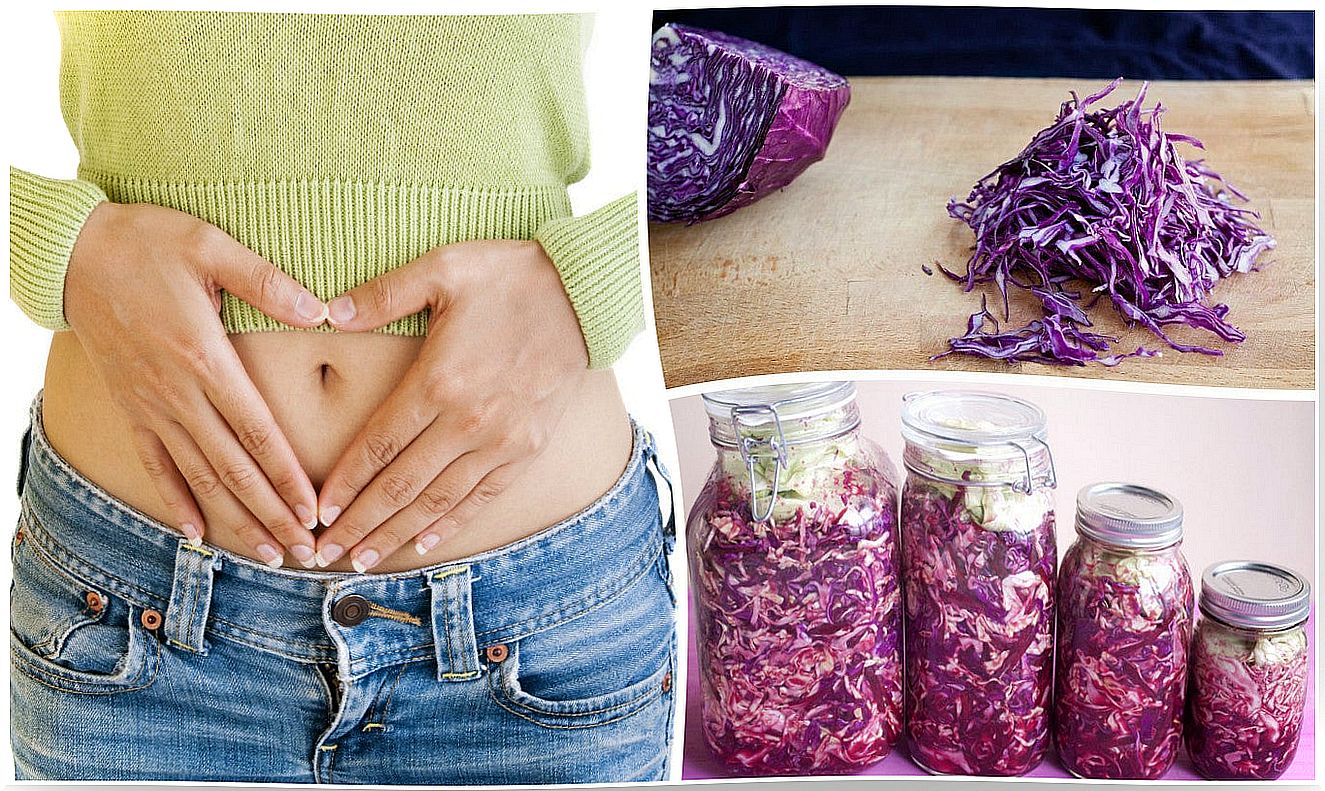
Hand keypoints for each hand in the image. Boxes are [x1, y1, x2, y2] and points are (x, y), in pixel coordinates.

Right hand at [64, 202, 327, 567]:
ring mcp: (150, 405)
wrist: (72, 251)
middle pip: (234, 469)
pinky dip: (176, 500)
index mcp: (205, 357)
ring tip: (267, 555)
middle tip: (306, 556)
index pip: (257, 433)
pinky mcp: (130, 407)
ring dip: (235, 520)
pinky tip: (196, 533)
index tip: (313, 513)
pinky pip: (155, 463)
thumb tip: (322, 312)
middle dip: (272, 515)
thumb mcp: (212, 246)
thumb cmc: (149, 242)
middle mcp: (177, 393)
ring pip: (199, 476)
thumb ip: (268, 282)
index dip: (287, 478)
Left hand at [313, 240, 587, 570]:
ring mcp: (502, 440)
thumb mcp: (443, 268)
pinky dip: (451, 523)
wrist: (584, 294)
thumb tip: (330, 312)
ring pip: (438, 500)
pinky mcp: (529, 448)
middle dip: (359, 523)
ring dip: (397, 534)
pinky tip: (423, 543)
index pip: (379, 446)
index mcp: (439, 381)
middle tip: (324, 553)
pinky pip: (482, 496)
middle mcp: (469, 421)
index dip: (345, 483)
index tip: (318, 511)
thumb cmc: (509, 276)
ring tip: (363, 559)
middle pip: (401, 486)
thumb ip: (383, 293)